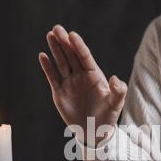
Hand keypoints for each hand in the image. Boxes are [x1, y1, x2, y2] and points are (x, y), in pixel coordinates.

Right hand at [39, 25, 126, 145]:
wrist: (95, 132)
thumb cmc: (108, 117)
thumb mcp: (116, 104)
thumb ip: (118, 91)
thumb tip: (116, 79)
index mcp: (95, 76)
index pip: (85, 57)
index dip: (79, 46)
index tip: (72, 35)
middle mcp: (81, 76)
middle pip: (71, 55)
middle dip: (64, 42)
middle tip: (57, 28)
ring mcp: (70, 83)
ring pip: (61, 62)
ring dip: (56, 49)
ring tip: (50, 35)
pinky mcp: (60, 92)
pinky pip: (53, 77)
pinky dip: (47, 67)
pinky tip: (42, 56)